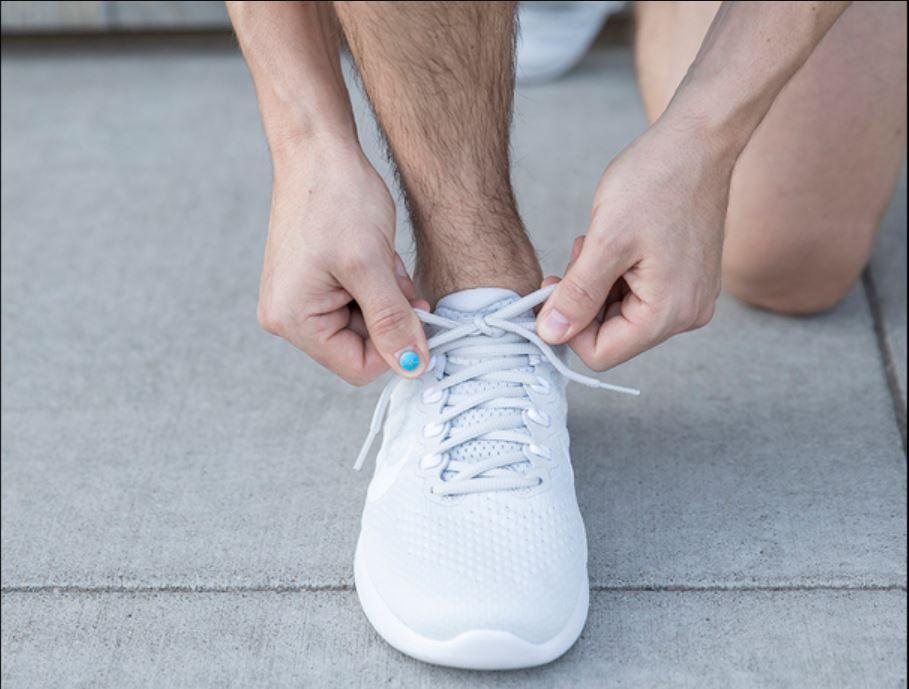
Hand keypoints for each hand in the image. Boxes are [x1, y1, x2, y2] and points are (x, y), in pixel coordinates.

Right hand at [257, 141, 428, 384]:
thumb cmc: (336, 197)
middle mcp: (289, 316)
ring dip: (386, 296)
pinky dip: (377, 283)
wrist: (319, 148)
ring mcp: (300, 299)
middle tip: (394, 274)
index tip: (416, 312)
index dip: (395, 346)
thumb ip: (392, 321)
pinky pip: (358, 302)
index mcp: (292, 319)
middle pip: (361, 346)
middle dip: (390, 313)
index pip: (357, 367)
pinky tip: (375, 253)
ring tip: (381, 257)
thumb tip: (413, 368)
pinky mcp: (314, 283)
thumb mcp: (371, 265)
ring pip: (366, 323)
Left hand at [537, 117, 733, 369]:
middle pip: (612, 336)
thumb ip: (577, 295)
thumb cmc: (655, 181)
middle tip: (580, 253)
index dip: (567, 326)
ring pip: (621, 315)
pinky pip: (638, 296)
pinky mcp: (686, 281)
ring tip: (599, 241)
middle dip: (584, 300)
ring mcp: (689, 298)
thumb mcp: (605, 241)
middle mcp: (686, 315)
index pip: (600, 353)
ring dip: (598, 285)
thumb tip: (549, 335)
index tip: (554, 284)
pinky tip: (616, 242)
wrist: (698, 141)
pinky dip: (616, 275)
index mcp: (669, 313)